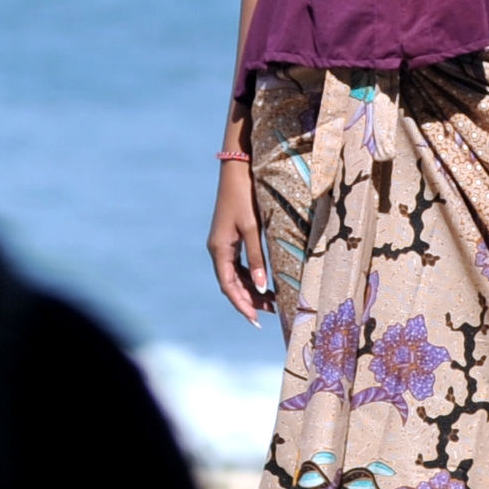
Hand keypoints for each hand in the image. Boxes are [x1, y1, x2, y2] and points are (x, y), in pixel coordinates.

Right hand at [207, 160, 275, 325]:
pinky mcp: (229, 237)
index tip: (255, 320)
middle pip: (230, 283)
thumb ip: (257, 258)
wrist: (238, 169)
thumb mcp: (253, 228)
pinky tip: (263, 282)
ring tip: (271, 301)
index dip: (241, 304)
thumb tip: (261, 286)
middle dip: (249, 300)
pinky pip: (237, 264)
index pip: (228, 286)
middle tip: (270, 312)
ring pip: (234, 275)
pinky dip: (249, 276)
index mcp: (219, 249)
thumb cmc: (245, 196)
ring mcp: (222, 243)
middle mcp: (217, 249)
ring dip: (250, 289)